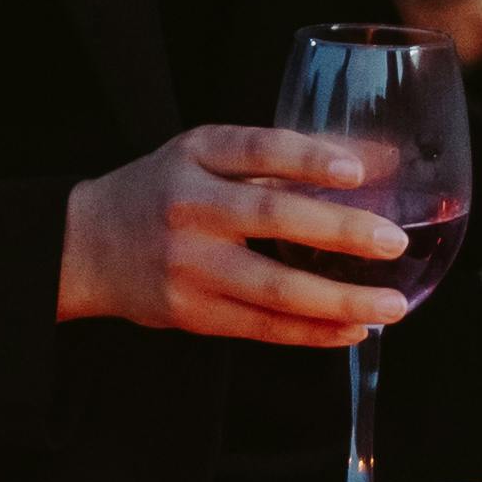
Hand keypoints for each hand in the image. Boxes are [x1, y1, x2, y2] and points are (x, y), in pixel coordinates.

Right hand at [59, 127, 406, 347]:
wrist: (86, 247)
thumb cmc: (162, 192)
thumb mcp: (205, 156)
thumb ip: (277, 160)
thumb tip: (374, 162)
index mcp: (196, 157)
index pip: (257, 150)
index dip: (308, 158)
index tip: (358, 171)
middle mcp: (190, 208)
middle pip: (271, 219)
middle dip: (339, 233)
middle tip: (394, 243)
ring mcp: (189, 265)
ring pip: (273, 288)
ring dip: (338, 301)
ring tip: (390, 307)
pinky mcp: (191, 313)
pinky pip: (262, 327)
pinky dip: (312, 332)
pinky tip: (352, 329)